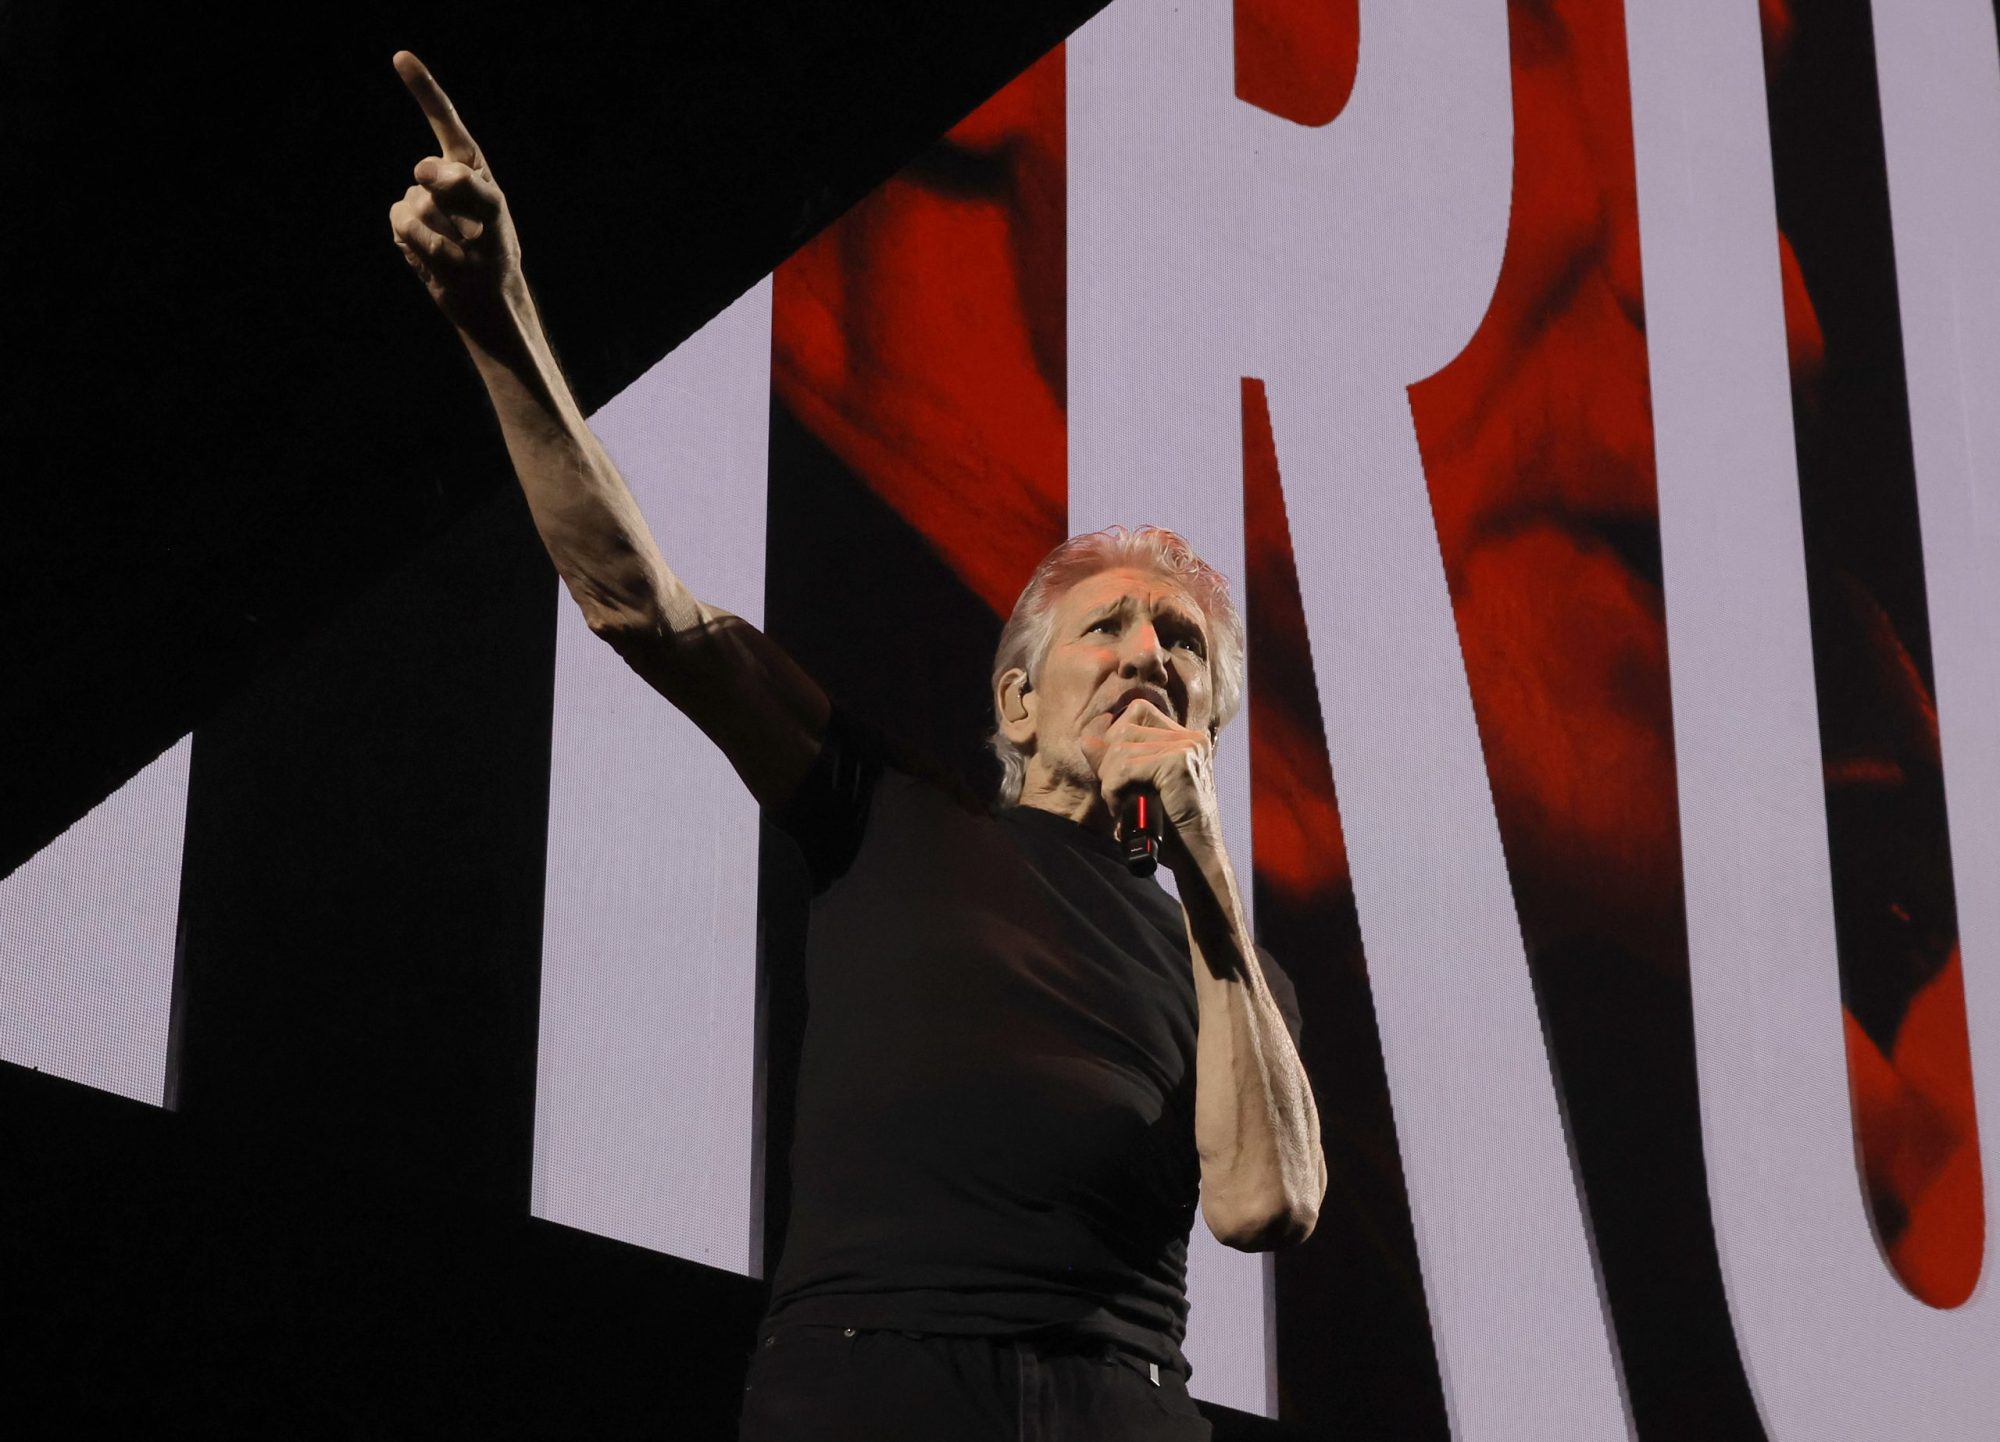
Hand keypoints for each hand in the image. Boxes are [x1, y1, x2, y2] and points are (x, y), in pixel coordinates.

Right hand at [388, 52, 524, 349]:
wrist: (483, 300)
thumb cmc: (496, 257)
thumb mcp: (493, 218)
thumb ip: (465, 186)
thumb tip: (423, 169)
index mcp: (470, 167)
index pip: (445, 121)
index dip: (423, 89)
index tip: (400, 57)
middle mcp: (442, 179)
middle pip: (428, 176)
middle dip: (445, 204)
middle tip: (470, 234)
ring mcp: (421, 202)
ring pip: (412, 206)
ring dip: (435, 235)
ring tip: (456, 253)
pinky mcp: (405, 227)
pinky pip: (400, 228)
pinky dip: (420, 248)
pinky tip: (436, 260)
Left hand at [1097, 698, 1222, 864]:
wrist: (1197, 857)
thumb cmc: (1171, 828)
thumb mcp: (1139, 788)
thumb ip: (1116, 762)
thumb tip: (1086, 741)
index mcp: (1186, 739)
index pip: (1137, 711)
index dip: (1116, 739)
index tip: (1115, 774)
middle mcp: (1190, 738)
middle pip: (1125, 729)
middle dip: (1109, 763)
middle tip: (1115, 794)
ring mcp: (1187, 747)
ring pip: (1122, 748)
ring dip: (1110, 780)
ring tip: (1121, 804)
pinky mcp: (1179, 763)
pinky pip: (1125, 767)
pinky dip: (1114, 790)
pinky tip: (1121, 808)